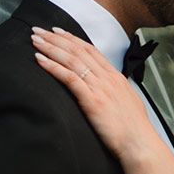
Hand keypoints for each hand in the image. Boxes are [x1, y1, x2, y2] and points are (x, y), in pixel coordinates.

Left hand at [31, 27, 160, 163]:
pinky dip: (53, 67)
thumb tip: (107, 88)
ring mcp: (100, 88)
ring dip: (50, 48)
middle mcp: (107, 78)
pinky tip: (40, 60)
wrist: (139, 143)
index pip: (90, 49)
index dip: (72, 39)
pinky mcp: (92, 101)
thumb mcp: (127, 101)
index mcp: (115, 76)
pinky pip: (69, 78)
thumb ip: (115, 90)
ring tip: (34, 41)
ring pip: (71, 60)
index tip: (56, 32)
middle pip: (78, 50)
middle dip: (55, 38)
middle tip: (38, 30)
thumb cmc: (133, 128)